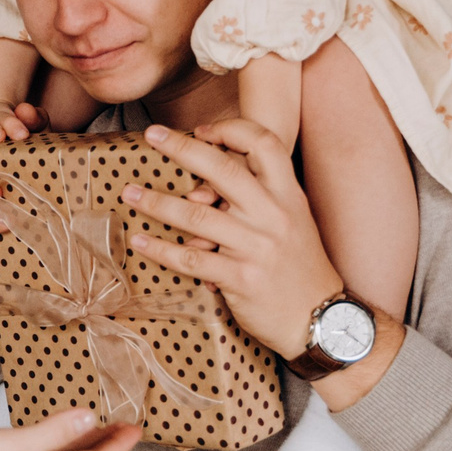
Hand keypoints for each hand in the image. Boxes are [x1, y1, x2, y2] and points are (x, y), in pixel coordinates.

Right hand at [0, 408, 141, 450]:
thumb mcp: (15, 447)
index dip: (119, 447)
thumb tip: (91, 417)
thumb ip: (54, 432)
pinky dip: (50, 440)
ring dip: (79, 442)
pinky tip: (40, 429)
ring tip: (90, 421)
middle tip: (122, 422)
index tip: (138, 429)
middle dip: (104, 444)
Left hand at [121, 119, 345, 359]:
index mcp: (289, 196)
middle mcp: (273, 215)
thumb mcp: (295, 222)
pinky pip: (191, 258)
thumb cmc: (301, 268)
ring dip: (156, 202)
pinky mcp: (240, 277)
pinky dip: (161, 249)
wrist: (322, 320)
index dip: (232, 130)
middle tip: (152, 135)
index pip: (265, 145)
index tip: (202, 130)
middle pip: (223, 170)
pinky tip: (141, 241)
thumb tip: (204, 183)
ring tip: (129, 193)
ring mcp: (256, 247)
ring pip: (196, 215)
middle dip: (182, 148)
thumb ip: (260, 198)